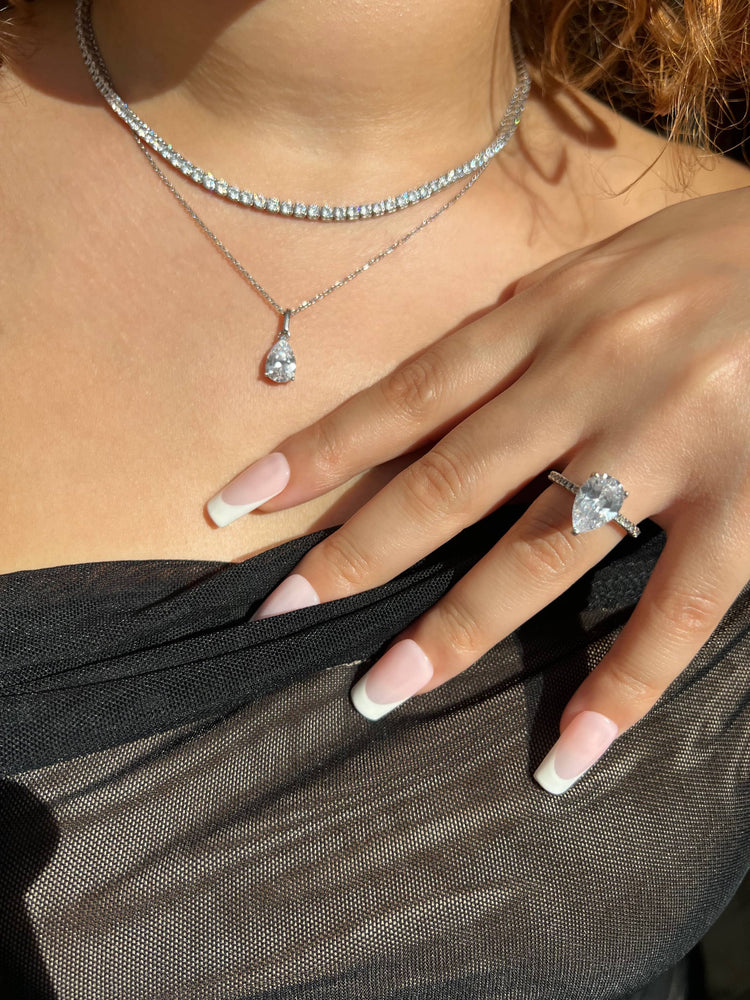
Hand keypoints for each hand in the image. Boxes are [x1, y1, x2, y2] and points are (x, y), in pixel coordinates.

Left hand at [207, 186, 749, 793]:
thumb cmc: (721, 254)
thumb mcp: (606, 266)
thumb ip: (523, 327)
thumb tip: (440, 387)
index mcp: (549, 318)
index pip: (405, 396)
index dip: (317, 454)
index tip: (237, 506)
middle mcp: (590, 380)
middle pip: (446, 484)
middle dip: (355, 557)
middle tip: (279, 618)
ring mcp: (667, 446)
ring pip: (539, 556)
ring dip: (453, 633)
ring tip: (381, 693)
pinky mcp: (748, 504)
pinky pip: (676, 613)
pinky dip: (620, 689)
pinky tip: (567, 754)